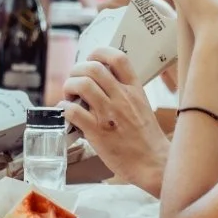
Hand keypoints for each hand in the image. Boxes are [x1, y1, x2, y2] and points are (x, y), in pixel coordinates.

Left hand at [62, 50, 169, 196]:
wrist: (153, 164)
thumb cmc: (146, 138)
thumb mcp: (142, 106)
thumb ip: (123, 93)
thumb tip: (98, 83)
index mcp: (134, 90)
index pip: (118, 58)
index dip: (99, 53)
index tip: (90, 60)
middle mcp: (122, 98)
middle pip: (94, 68)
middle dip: (77, 70)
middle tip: (74, 82)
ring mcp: (109, 114)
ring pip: (82, 85)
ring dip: (69, 87)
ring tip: (69, 96)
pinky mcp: (97, 132)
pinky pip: (73, 111)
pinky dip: (64, 108)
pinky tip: (67, 112)